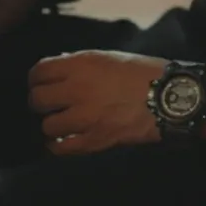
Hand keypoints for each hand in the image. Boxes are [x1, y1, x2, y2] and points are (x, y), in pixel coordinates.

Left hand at [26, 50, 167, 155]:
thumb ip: (79, 63)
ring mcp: (84, 117)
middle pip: (37, 99)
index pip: (39, 71)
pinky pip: (61, 148)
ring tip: (60, 123)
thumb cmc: (143, 72)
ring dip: (51, 125)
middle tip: (48, 105)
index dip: (35, 78)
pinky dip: (58, 146)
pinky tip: (63, 141)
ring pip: (47, 126)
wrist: (169, 97)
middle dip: (39, 102)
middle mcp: (77, 90)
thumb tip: (57, 69)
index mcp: (81, 65)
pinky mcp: (95, 140)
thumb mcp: (108, 57)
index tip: (40, 83)